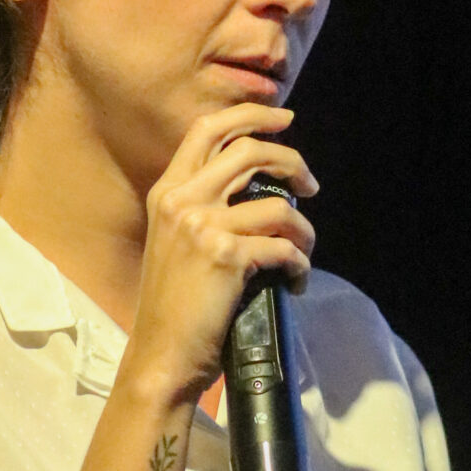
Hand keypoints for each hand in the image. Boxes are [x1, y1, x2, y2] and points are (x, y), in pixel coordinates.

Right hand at [126, 105, 317, 405]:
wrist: (161, 355)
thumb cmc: (173, 306)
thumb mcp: (174, 242)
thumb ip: (202, 208)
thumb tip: (256, 188)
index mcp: (166, 192)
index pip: (207, 129)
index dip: (250, 115)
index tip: (283, 120)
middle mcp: (181, 201)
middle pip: (248, 150)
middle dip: (291, 160)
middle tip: (309, 184)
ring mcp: (202, 227)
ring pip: (276, 205)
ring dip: (302, 228)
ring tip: (304, 248)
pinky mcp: (226, 257)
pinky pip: (283, 247)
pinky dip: (299, 263)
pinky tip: (296, 280)